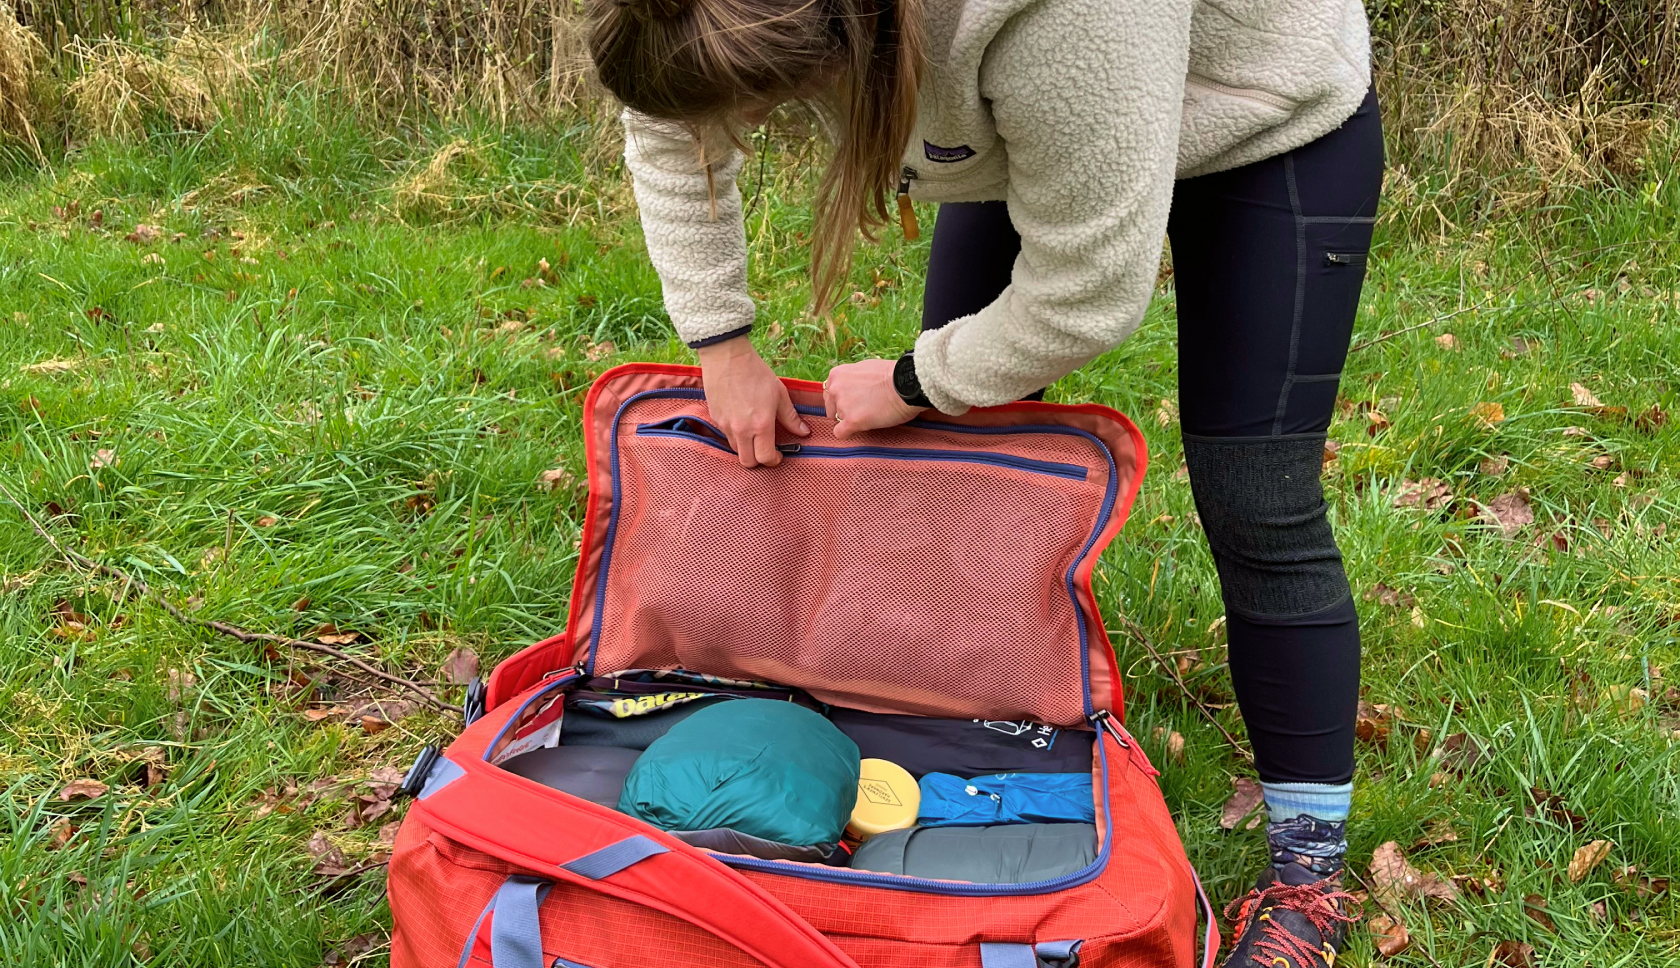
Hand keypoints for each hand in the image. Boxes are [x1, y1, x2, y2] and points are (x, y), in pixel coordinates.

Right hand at [696, 336, 808, 466]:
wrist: (727, 357)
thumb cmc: (756, 373)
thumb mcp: (779, 394)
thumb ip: (791, 417)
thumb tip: (804, 432)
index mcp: (761, 425)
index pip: (765, 458)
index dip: (773, 460)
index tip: (778, 455)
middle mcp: (742, 430)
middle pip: (748, 462)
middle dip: (759, 461)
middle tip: (766, 450)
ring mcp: (726, 425)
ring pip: (736, 450)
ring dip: (746, 448)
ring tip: (754, 436)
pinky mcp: (715, 419)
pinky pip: (726, 436)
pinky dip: (736, 436)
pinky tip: (741, 422)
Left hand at [823, 359, 925, 438]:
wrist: (906, 384)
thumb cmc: (892, 375)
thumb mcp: (866, 368)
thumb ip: (853, 379)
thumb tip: (854, 387)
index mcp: (837, 375)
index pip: (830, 393)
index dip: (841, 400)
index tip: (853, 402)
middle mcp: (835, 389)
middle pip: (831, 408)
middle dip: (843, 411)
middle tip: (861, 411)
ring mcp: (842, 406)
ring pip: (838, 420)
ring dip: (851, 420)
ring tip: (869, 416)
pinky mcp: (851, 421)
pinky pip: (840, 434)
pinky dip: (849, 434)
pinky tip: (860, 429)